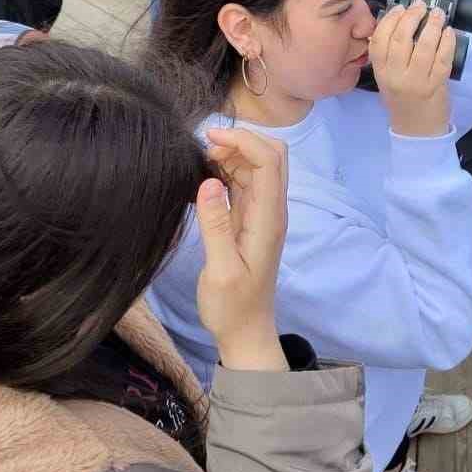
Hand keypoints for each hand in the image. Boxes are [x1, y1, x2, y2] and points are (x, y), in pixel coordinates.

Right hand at [195, 126, 287, 370]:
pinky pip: (245, 183)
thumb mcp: (220, 270)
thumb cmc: (233, 307)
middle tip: (205, 147)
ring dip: (234, 154)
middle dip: (242, 141)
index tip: (209, 138)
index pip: (269, 163)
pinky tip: (205, 176)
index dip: (244, 141)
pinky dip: (228, 170)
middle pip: (271, 156)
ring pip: (258, 166)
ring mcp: (262, 214)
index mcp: (269, 220)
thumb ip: (215, 226)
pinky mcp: (250, 220)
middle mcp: (271, 211)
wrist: (246, 333)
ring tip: (200, 160)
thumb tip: (209, 182)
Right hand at [370, 0, 453, 138]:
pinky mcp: (435, 86)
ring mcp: (416, 82)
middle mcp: (395, 76)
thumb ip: (389, 54)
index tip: (401, 7)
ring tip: (438, 14)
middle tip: (421, 5)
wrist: (416, 130)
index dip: (390, 19)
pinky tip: (449, 32)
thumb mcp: (387, 77)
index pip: (379, 39)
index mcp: (380, 71)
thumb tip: (401, 20)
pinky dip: (447, 42)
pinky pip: (443, 59)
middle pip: (401, 39)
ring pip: (423, 47)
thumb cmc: (402, 100)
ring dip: (433, 26)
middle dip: (412, 17)